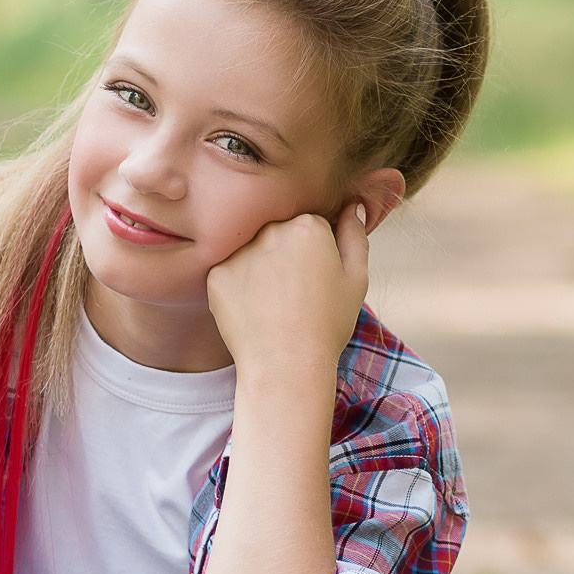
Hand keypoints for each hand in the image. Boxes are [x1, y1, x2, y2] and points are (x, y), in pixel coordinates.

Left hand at [204, 204, 369, 381]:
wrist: (286, 366)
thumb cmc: (327, 325)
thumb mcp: (356, 280)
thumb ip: (354, 236)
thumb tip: (350, 206)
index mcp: (308, 225)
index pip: (310, 225)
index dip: (315, 253)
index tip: (316, 279)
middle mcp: (271, 229)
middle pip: (278, 232)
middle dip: (285, 254)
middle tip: (294, 293)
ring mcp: (239, 251)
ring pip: (251, 251)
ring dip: (260, 268)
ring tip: (273, 304)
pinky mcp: (216, 274)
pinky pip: (229, 272)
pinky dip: (239, 288)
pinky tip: (253, 311)